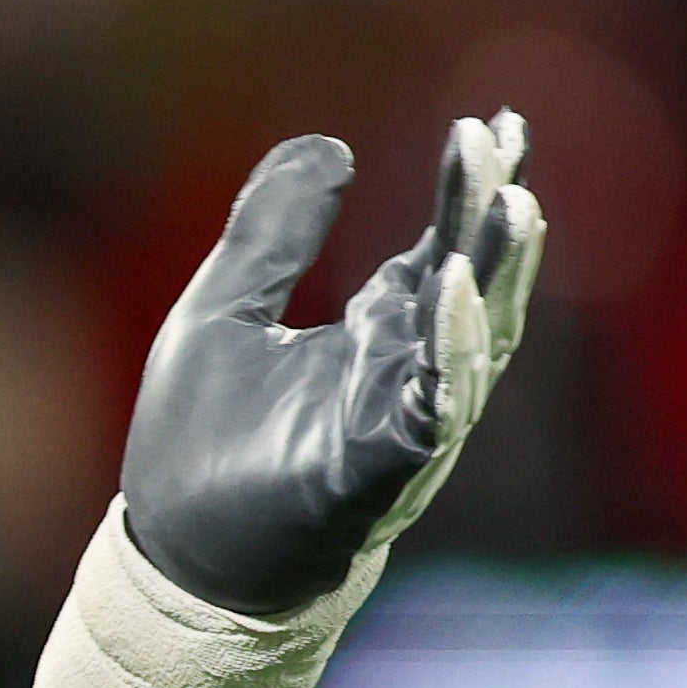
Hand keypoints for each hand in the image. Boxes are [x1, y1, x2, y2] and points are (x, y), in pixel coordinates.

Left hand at [120, 113, 545, 617]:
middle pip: (471, 282)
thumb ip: (273, 233)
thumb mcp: (220, 310)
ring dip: (496, 272)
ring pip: (473, 341)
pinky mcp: (377, 473)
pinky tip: (453, 287)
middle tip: (504, 142)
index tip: (495, 126)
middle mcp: (401, 375)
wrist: (172, 562)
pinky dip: (450, 349)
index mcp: (372, 335)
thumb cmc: (198, 448)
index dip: (470, 191)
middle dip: (491, 215)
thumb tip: (333, 146)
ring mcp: (398, 426)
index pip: (441, 248)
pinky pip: (432, 407)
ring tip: (514, 201)